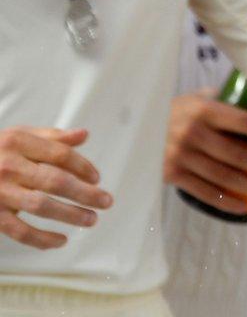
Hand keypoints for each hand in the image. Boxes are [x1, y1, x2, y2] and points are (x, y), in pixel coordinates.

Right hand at [0, 127, 111, 248]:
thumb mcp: (17, 136)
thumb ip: (51, 137)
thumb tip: (83, 135)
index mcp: (17, 142)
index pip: (60, 154)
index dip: (83, 166)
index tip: (97, 178)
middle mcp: (8, 166)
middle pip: (56, 181)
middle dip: (85, 193)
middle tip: (107, 202)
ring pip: (41, 206)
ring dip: (70, 215)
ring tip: (91, 220)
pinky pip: (19, 230)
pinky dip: (41, 239)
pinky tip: (60, 241)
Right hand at [162, 94, 246, 217]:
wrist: (133, 131)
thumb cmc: (172, 114)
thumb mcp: (193, 99)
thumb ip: (218, 98)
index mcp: (204, 111)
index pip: (245, 122)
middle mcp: (193, 133)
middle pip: (238, 154)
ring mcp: (181, 156)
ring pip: (224, 176)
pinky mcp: (171, 175)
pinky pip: (204, 192)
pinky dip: (226, 202)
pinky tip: (243, 206)